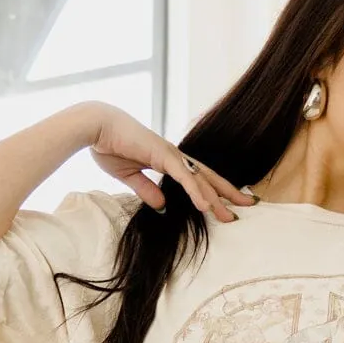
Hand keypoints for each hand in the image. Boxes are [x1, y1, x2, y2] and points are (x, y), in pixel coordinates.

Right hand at [84, 105, 253, 222]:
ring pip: (201, 179)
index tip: (228, 205)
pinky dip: (196, 192)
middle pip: (207, 177)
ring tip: (231, 215)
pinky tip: (207, 206)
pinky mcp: (162, 155)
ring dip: (217, 198)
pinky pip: (184, 177)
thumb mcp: (129, 176)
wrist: (96, 127)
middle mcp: (174, 156)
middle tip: (247, 206)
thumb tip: (163, 207)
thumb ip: (147, 190)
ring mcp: (170, 154)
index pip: (197, 178)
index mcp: (168, 160)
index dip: (214, 191)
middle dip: (227, 193)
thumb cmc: (109, 146)